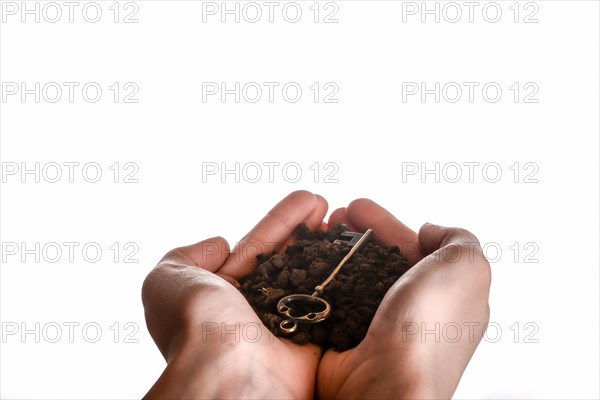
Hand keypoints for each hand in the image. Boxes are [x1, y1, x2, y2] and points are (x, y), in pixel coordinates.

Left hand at [141, 190, 328, 398]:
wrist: (228, 372)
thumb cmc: (195, 324)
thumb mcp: (167, 279)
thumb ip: (188, 255)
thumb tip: (222, 244)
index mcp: (223, 291)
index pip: (258, 246)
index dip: (282, 221)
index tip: (306, 200)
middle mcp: (256, 305)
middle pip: (289, 256)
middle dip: (307, 228)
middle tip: (326, 204)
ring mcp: (287, 321)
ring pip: (312, 275)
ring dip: (328, 246)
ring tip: (344, 218)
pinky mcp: (314, 337)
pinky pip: (331, 302)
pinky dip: (344, 277)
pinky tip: (356, 252)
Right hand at [317, 199, 490, 398]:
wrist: (385, 383)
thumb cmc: (430, 326)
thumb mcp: (467, 267)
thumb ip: (457, 239)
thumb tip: (428, 231)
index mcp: (446, 294)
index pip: (414, 248)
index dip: (385, 224)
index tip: (357, 206)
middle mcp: (413, 311)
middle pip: (379, 260)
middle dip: (355, 233)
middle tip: (330, 215)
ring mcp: (377, 326)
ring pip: (353, 277)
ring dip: (333, 252)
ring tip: (313, 232)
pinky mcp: (346, 338)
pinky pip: (332, 300)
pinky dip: (319, 279)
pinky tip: (305, 263)